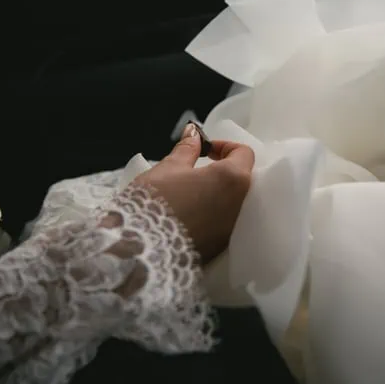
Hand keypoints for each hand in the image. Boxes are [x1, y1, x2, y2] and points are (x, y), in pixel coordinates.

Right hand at [134, 124, 254, 264]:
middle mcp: (241, 205)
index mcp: (233, 179)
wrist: (139, 251)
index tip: (203, 151)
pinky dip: (214, 214)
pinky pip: (225, 223)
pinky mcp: (221, 247)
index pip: (245, 153)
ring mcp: (232, 229)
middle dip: (225, 170)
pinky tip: (191, 214)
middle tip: (198, 170)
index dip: (225, 147)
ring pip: (235, 203)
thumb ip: (187, 149)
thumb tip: (194, 132)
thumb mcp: (168, 168)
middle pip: (243, 179)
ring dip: (220, 193)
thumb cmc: (155, 201)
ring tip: (192, 192)